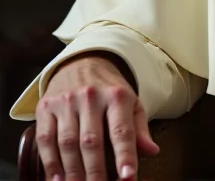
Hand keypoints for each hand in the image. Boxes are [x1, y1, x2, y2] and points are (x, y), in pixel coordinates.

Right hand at [35, 52, 158, 180]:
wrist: (83, 63)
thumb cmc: (111, 89)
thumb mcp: (131, 102)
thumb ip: (140, 129)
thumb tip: (152, 152)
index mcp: (117, 96)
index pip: (122, 130)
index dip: (125, 155)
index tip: (128, 177)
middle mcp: (91, 97)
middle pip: (92, 141)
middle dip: (96, 171)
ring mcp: (66, 101)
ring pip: (68, 142)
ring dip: (72, 171)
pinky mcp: (46, 107)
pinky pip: (46, 139)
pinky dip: (51, 162)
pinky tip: (57, 179)